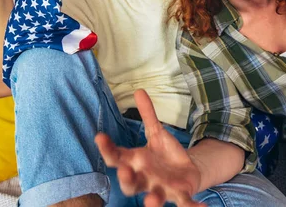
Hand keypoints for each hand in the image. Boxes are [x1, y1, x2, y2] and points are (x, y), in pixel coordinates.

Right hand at [95, 90, 204, 206]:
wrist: (185, 171)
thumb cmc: (164, 154)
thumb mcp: (156, 133)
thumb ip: (148, 115)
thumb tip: (139, 90)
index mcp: (135, 163)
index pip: (116, 157)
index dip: (107, 149)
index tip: (100, 137)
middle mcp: (145, 179)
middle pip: (130, 184)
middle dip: (126, 179)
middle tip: (124, 170)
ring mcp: (161, 190)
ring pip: (153, 198)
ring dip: (152, 202)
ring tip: (151, 200)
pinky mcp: (180, 196)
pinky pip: (184, 203)